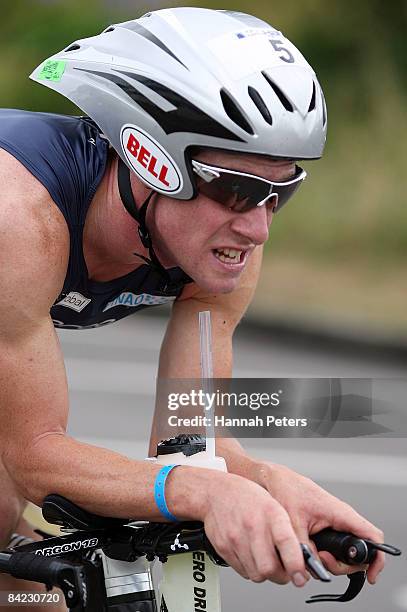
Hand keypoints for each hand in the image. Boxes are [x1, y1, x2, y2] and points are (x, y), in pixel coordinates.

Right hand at [201, 473, 309, 586]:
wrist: (216, 492)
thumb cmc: (247, 498)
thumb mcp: (273, 505)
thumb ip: (287, 531)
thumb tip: (300, 558)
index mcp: (270, 512)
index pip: (285, 541)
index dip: (295, 564)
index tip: (301, 576)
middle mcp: (253, 526)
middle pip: (269, 568)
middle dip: (281, 576)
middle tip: (284, 570)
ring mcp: (236, 538)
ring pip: (256, 575)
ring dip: (265, 574)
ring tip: (266, 559)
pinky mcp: (223, 548)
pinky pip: (242, 572)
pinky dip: (250, 569)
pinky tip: (251, 555)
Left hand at [252, 462, 384, 583]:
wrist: (275, 479)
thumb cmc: (287, 490)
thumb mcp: (293, 524)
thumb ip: (304, 549)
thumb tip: (310, 570)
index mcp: (341, 514)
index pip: (372, 537)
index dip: (377, 559)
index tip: (371, 576)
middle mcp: (342, 519)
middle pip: (358, 553)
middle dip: (343, 565)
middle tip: (323, 561)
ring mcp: (335, 523)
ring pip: (344, 552)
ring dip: (331, 561)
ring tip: (313, 554)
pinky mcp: (326, 527)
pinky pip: (334, 546)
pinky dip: (325, 554)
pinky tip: (311, 552)